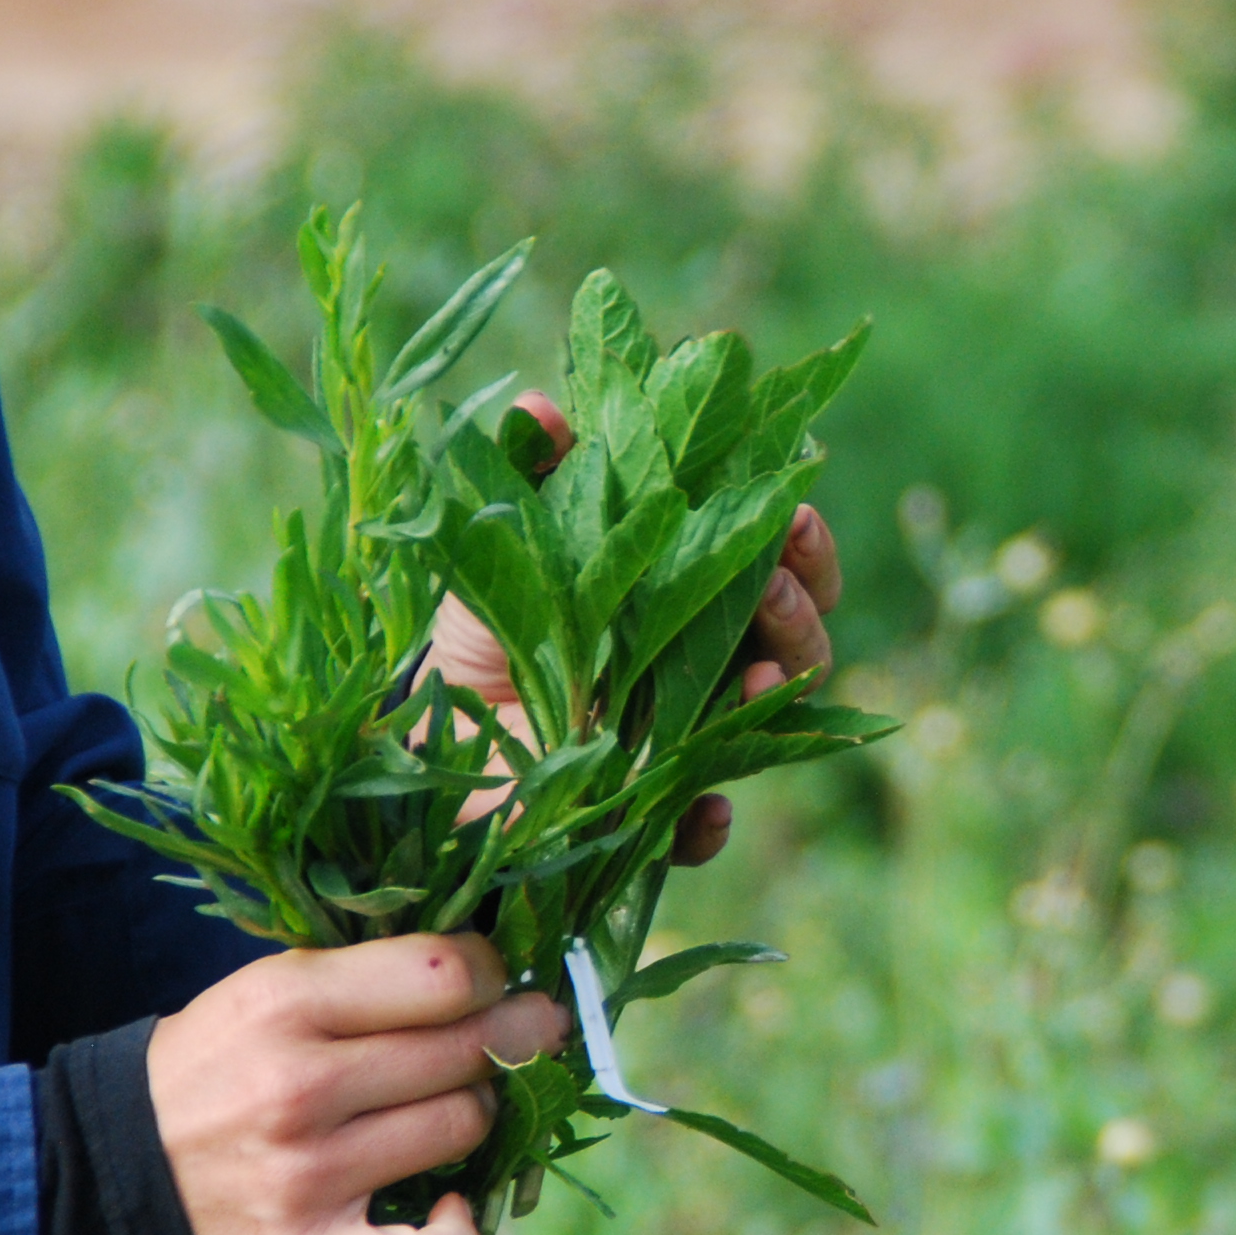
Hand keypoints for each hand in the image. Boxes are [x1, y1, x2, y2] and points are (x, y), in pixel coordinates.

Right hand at [145, 934, 568, 1234]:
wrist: (107, 1174)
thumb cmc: (211, 1068)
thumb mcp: (263, 990)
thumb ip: (365, 977)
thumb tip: (491, 970)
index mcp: (286, 1002)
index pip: (444, 975)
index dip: (494, 973)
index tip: (496, 980)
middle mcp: (300, 1086)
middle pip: (467, 1051)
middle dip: (513, 1036)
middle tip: (524, 1033)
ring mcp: (310, 1176)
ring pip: (463, 1129)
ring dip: (476, 1115)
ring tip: (454, 1106)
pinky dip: (462, 1234)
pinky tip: (453, 1207)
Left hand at [422, 397, 844, 867]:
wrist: (432, 728)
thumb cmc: (485, 624)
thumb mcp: (502, 541)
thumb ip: (529, 472)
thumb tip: (541, 406)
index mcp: (689, 596)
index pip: (776, 566)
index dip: (801, 543)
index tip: (798, 511)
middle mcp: (701, 670)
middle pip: (798, 642)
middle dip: (803, 610)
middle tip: (777, 584)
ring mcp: (681, 744)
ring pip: (769, 726)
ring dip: (777, 697)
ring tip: (757, 675)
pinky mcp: (640, 815)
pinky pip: (693, 829)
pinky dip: (705, 822)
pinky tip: (706, 808)